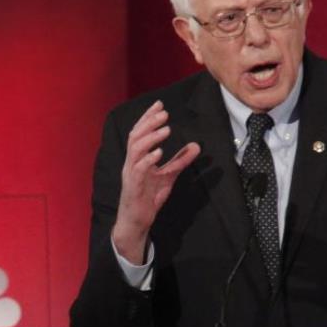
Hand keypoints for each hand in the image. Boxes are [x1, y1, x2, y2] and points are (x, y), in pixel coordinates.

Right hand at [113, 100, 199, 264]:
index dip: (148, 117)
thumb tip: (196, 146)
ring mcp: (131, 174)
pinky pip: (138, 170)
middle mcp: (131, 162)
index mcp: (137, 158)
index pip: (140, 132)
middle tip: (164, 112)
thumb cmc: (148, 197)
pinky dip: (148, 159)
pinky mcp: (133, 186)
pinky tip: (159, 152)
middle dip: (149, 122)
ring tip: (166, 129)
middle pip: (136, 136)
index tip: (160, 104)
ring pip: (136, 149)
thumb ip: (180, 161)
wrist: (137, 221)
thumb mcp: (169, 176)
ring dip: (151, 138)